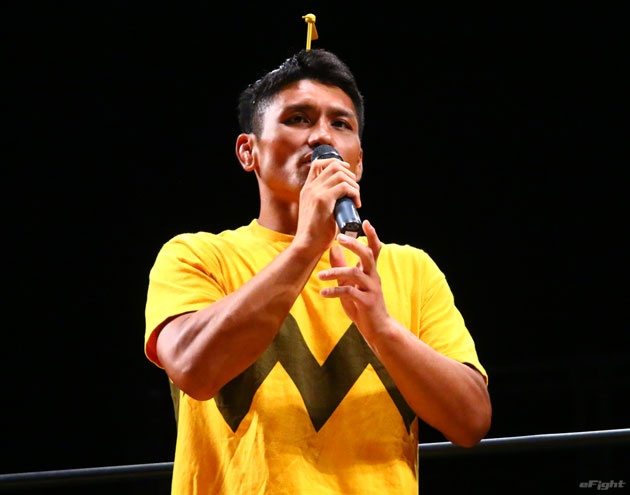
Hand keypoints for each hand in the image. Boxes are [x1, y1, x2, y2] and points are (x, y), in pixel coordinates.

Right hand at [295, 155, 360, 253]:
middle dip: (349, 174)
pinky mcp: (323, 200)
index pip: (318, 163)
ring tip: (356, 198)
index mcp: (307, 189)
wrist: (307, 245)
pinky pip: (344, 187)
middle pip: (333, 166)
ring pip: (340, 174)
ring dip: (354, 184)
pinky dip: (354, 193)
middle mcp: (310, 188)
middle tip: (355, 190)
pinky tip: (356, 204)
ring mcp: (315, 192)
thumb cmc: (316, 233)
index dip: (335, 163)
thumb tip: (344, 196)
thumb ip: (327, 201)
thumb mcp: (319, 211)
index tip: (347, 173)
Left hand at [317, 220, 389, 336]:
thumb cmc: (363, 304)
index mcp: (370, 271)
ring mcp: (371, 289)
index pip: (374, 249)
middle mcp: (373, 277)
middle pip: (366, 255)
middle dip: (353, 245)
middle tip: (339, 238)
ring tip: (320, 276)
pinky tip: (324, 292)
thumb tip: (332, 248)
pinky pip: (349, 292)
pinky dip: (335, 291)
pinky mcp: (367, 302)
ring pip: (355, 274)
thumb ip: (342, 266)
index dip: (372, 235)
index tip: (365, 221)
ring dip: (335, 272)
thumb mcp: (350, 284)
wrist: (377, 328)